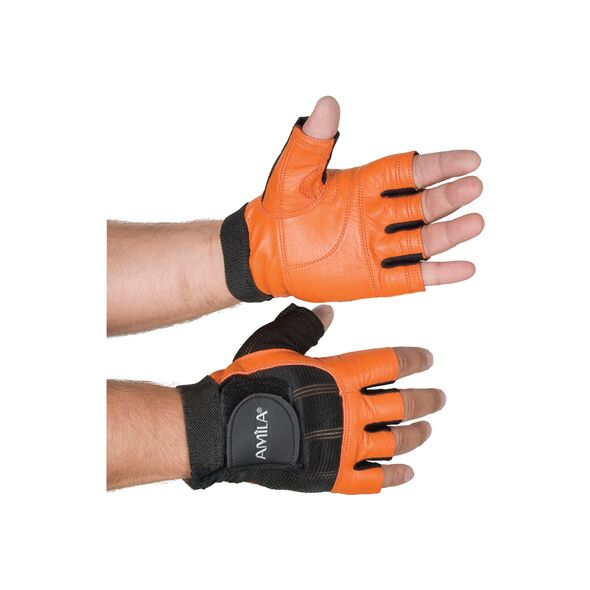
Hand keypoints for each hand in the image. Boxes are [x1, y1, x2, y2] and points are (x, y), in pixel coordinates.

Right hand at [179, 304, 444, 493]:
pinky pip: (372, 480)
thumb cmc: (249, 381)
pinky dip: (393, 477)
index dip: (413, 360)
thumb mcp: (275, 343)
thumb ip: (305, 326)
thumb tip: (328, 312)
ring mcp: (344, 445)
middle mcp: (351, 410)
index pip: (390, 363)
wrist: (226, 428)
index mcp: (340, 374)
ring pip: (394, 441)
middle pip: (402, 404)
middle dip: (426, 400)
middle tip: (440, 398)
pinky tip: (407, 472)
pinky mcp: (332, 475)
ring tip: (428, 430)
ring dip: (415, 435)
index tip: (428, 359)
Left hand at [220, 96, 483, 301]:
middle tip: (472, 188)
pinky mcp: (375, 278)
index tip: (470, 159)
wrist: (264, 254)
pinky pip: (410, 277)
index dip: (439, 165)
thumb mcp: (293, 175)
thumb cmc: (279, 210)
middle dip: (448, 197)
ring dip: (449, 233)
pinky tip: (465, 268)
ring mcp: (379, 247)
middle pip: (422, 205)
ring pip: (422, 240)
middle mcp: (379, 215)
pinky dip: (437, 274)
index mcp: (366, 186)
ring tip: (475, 222)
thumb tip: (326, 103)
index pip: (410, 171)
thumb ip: (312, 144)